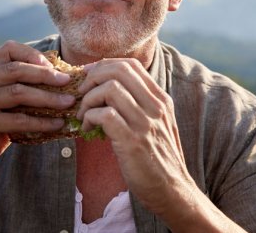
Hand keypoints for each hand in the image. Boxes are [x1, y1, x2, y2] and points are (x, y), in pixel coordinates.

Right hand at [0, 41, 74, 192]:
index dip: (34, 55)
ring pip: (19, 93)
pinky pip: (19, 120)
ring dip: (49, 98)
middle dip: (46, 74)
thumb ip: (15, 88)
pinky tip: (57, 124)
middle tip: (68, 81)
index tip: (54, 67)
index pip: (8, 50)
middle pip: (16, 69)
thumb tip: (59, 78)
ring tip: (69, 102)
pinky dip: (42, 122)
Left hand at [76, 58, 247, 231]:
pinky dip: (89, 117)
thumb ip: (142, 104)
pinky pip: (105, 114)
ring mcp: (145, 123)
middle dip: (93, 77)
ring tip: (84, 114)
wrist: (172, 189)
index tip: (90, 77)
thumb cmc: (159, 158)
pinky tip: (87, 128)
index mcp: (161, 99)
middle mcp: (156, 106)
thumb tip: (111, 89)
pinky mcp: (133, 141)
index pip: (131, 65)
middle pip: (119, 70)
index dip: (104, 65)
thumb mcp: (158, 124)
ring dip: (88, 99)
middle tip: (82, 93)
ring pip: (110, 89)